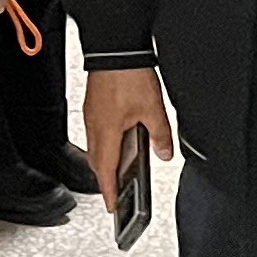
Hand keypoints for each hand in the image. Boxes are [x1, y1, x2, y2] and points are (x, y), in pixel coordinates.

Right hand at [82, 59, 173, 212]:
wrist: (115, 49)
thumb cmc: (128, 76)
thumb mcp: (153, 110)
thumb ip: (160, 135)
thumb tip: (164, 152)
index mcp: (106, 134)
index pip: (105, 173)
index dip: (109, 193)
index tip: (113, 207)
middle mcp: (95, 127)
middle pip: (98, 163)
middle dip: (107, 180)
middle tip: (116, 192)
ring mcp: (92, 115)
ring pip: (97, 147)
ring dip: (107, 161)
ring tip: (121, 169)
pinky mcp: (94, 105)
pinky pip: (97, 133)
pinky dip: (107, 143)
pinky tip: (121, 139)